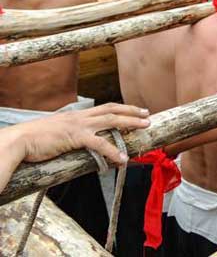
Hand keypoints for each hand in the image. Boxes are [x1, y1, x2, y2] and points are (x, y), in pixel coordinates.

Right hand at [14, 103, 149, 165]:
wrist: (18, 140)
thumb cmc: (33, 139)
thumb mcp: (54, 131)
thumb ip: (67, 132)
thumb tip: (74, 139)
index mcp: (76, 115)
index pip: (103, 108)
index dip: (121, 108)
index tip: (134, 110)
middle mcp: (80, 116)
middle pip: (112, 109)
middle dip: (132, 111)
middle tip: (148, 114)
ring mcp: (79, 125)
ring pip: (111, 120)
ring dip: (131, 123)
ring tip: (145, 126)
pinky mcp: (75, 137)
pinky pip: (100, 143)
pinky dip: (113, 151)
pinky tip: (123, 158)